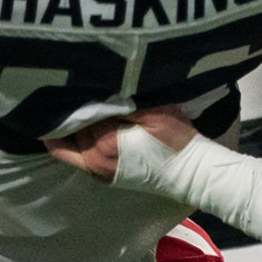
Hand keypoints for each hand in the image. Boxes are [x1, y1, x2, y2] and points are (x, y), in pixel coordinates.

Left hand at [46, 106, 197, 182]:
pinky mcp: (104, 177)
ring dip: (69, 129)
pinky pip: (77, 159)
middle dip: (72, 113)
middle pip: (73, 130)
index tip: (76, 84)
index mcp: (105, 142)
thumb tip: (97, 94)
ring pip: (70, 147)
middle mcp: (94, 160)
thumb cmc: (175, 140)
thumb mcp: (154, 113)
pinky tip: (75, 129)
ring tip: (70, 108)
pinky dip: (72, 144)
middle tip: (70, 92)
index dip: (80, 98)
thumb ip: (123, 104)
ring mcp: (98, 172)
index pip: (81, 114)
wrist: (191, 174)